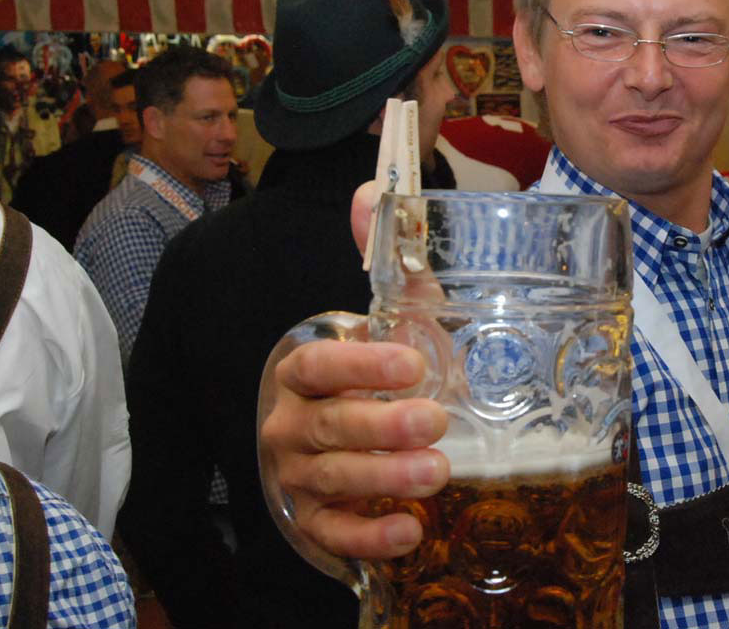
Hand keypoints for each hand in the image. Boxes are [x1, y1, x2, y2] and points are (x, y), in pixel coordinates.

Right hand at [257, 179, 450, 567]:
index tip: (413, 364)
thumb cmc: (374, 375)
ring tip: (436, 473)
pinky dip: (369, 537)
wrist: (343, 443)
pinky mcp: (313, 521)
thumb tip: (373, 191)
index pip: (318, 364)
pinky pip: (332, 533)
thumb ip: (386, 264)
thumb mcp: (385, 320)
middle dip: (379, 426)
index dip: (361, 366)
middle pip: (327, 425)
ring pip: (331, 478)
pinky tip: (410, 532)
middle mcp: (291, 423)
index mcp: (303, 369)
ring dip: (383, 478)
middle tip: (435, 422)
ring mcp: (298, 476)